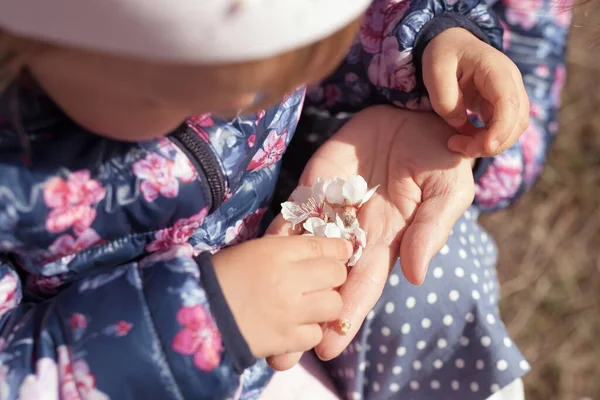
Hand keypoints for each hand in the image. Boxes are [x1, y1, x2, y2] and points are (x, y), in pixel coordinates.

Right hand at [212, 235, 350, 357]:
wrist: (196, 313)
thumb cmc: (218, 276)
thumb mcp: (251, 251)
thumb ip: (283, 249)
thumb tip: (312, 249)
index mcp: (276, 251)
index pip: (322, 245)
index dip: (337, 248)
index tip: (343, 251)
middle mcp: (289, 278)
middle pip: (335, 273)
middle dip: (334, 277)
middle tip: (323, 282)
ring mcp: (290, 311)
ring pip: (333, 305)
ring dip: (325, 305)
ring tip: (311, 307)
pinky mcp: (285, 339)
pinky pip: (315, 334)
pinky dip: (308, 332)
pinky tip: (295, 328)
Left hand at [267, 106, 474, 367]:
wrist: (415, 115)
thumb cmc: (440, 158)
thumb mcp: (447, 193)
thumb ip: (430, 232)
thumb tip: (415, 277)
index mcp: (386, 243)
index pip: (361, 287)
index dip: (345, 317)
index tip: (326, 349)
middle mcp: (354, 234)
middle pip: (324, 281)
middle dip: (303, 316)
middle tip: (277, 354)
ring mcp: (331, 209)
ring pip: (302, 253)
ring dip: (281, 282)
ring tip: (256, 316)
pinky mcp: (314, 183)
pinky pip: (293, 212)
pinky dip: (276, 234)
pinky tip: (259, 258)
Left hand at [422, 27, 528, 157]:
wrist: (452, 44)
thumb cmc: (444, 54)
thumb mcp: (435, 71)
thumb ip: (444, 98)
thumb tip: (460, 123)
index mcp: (496, 69)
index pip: (509, 103)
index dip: (501, 129)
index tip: (484, 147)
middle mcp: (510, 83)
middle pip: (516, 121)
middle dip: (491, 143)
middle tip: (457, 147)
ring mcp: (510, 95)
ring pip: (513, 129)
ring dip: (488, 145)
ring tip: (457, 143)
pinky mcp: (502, 106)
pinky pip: (503, 129)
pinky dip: (486, 141)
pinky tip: (463, 139)